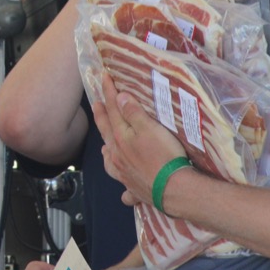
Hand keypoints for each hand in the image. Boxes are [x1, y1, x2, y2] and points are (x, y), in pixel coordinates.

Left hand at [92, 73, 186, 205]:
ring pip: (111, 161)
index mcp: (120, 139)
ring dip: (107, 152)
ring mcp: (125, 174)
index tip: (103, 77)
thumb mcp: (149, 128)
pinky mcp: (136, 190)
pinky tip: (124, 192)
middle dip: (101, 117)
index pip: (112, 110)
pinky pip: (126, 190)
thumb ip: (133, 113)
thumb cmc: (163, 156)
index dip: (108, 93)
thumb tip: (118, 98)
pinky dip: (123, 189)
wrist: (174, 190)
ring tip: (104, 147)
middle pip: (107, 133)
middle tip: (95, 104)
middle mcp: (117, 157)